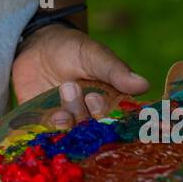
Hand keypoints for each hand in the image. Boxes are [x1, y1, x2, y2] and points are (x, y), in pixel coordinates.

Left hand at [11, 24, 149, 126]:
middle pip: (92, 129)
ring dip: (68, 117)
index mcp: (109, 102)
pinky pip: (50, 134)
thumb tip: (144, 85)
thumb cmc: (73, 49)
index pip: (115, 118)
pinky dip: (52, 127)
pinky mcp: (46, 124)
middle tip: (75, 88)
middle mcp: (90, 117)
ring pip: (73, 132)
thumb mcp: (94, 55)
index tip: (94, 97)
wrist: (38, 46)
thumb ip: (115, 71)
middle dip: (84, 112)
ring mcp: (69, 122)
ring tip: (65, 88)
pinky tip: (53, 114)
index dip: (104, 112)